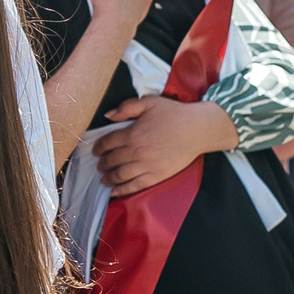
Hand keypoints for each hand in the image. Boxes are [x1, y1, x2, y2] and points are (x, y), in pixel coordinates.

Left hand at [93, 95, 234, 195]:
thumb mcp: (149, 102)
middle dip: (102, 163)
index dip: (98, 147)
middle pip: (111, 160)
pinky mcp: (156, 176)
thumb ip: (127, 107)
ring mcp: (146, 166)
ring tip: (103, 178)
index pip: (107, 143)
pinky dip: (121, 190)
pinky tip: (114, 192)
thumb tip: (108, 116)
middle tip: (99, 164)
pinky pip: (134, 186)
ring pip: (119, 175)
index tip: (95, 151)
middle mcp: (136, 151)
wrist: (197, 129)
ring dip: (108, 177)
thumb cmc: (174, 113)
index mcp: (132, 133)